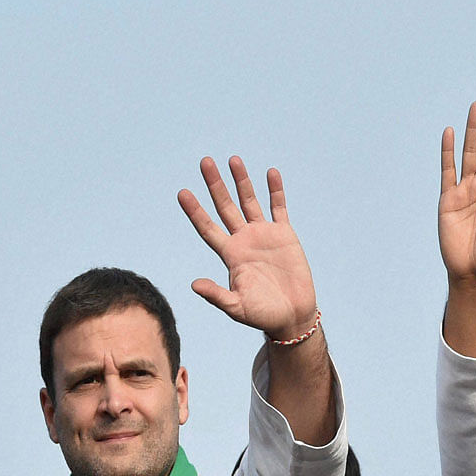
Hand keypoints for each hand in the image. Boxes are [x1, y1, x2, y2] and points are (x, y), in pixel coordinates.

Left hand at [178, 157, 317, 339]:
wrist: (292, 315)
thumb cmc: (263, 315)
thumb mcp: (237, 307)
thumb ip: (217, 295)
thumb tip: (194, 285)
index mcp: (230, 255)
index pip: (207, 227)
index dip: (195, 211)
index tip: (183, 193)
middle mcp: (243, 240)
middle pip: (225, 206)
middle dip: (215, 185)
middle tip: (204, 162)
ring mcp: (264, 235)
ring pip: (249, 201)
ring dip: (242, 181)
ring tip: (233, 159)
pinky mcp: (284, 234)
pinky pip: (279, 208)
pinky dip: (275, 191)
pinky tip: (270, 173)